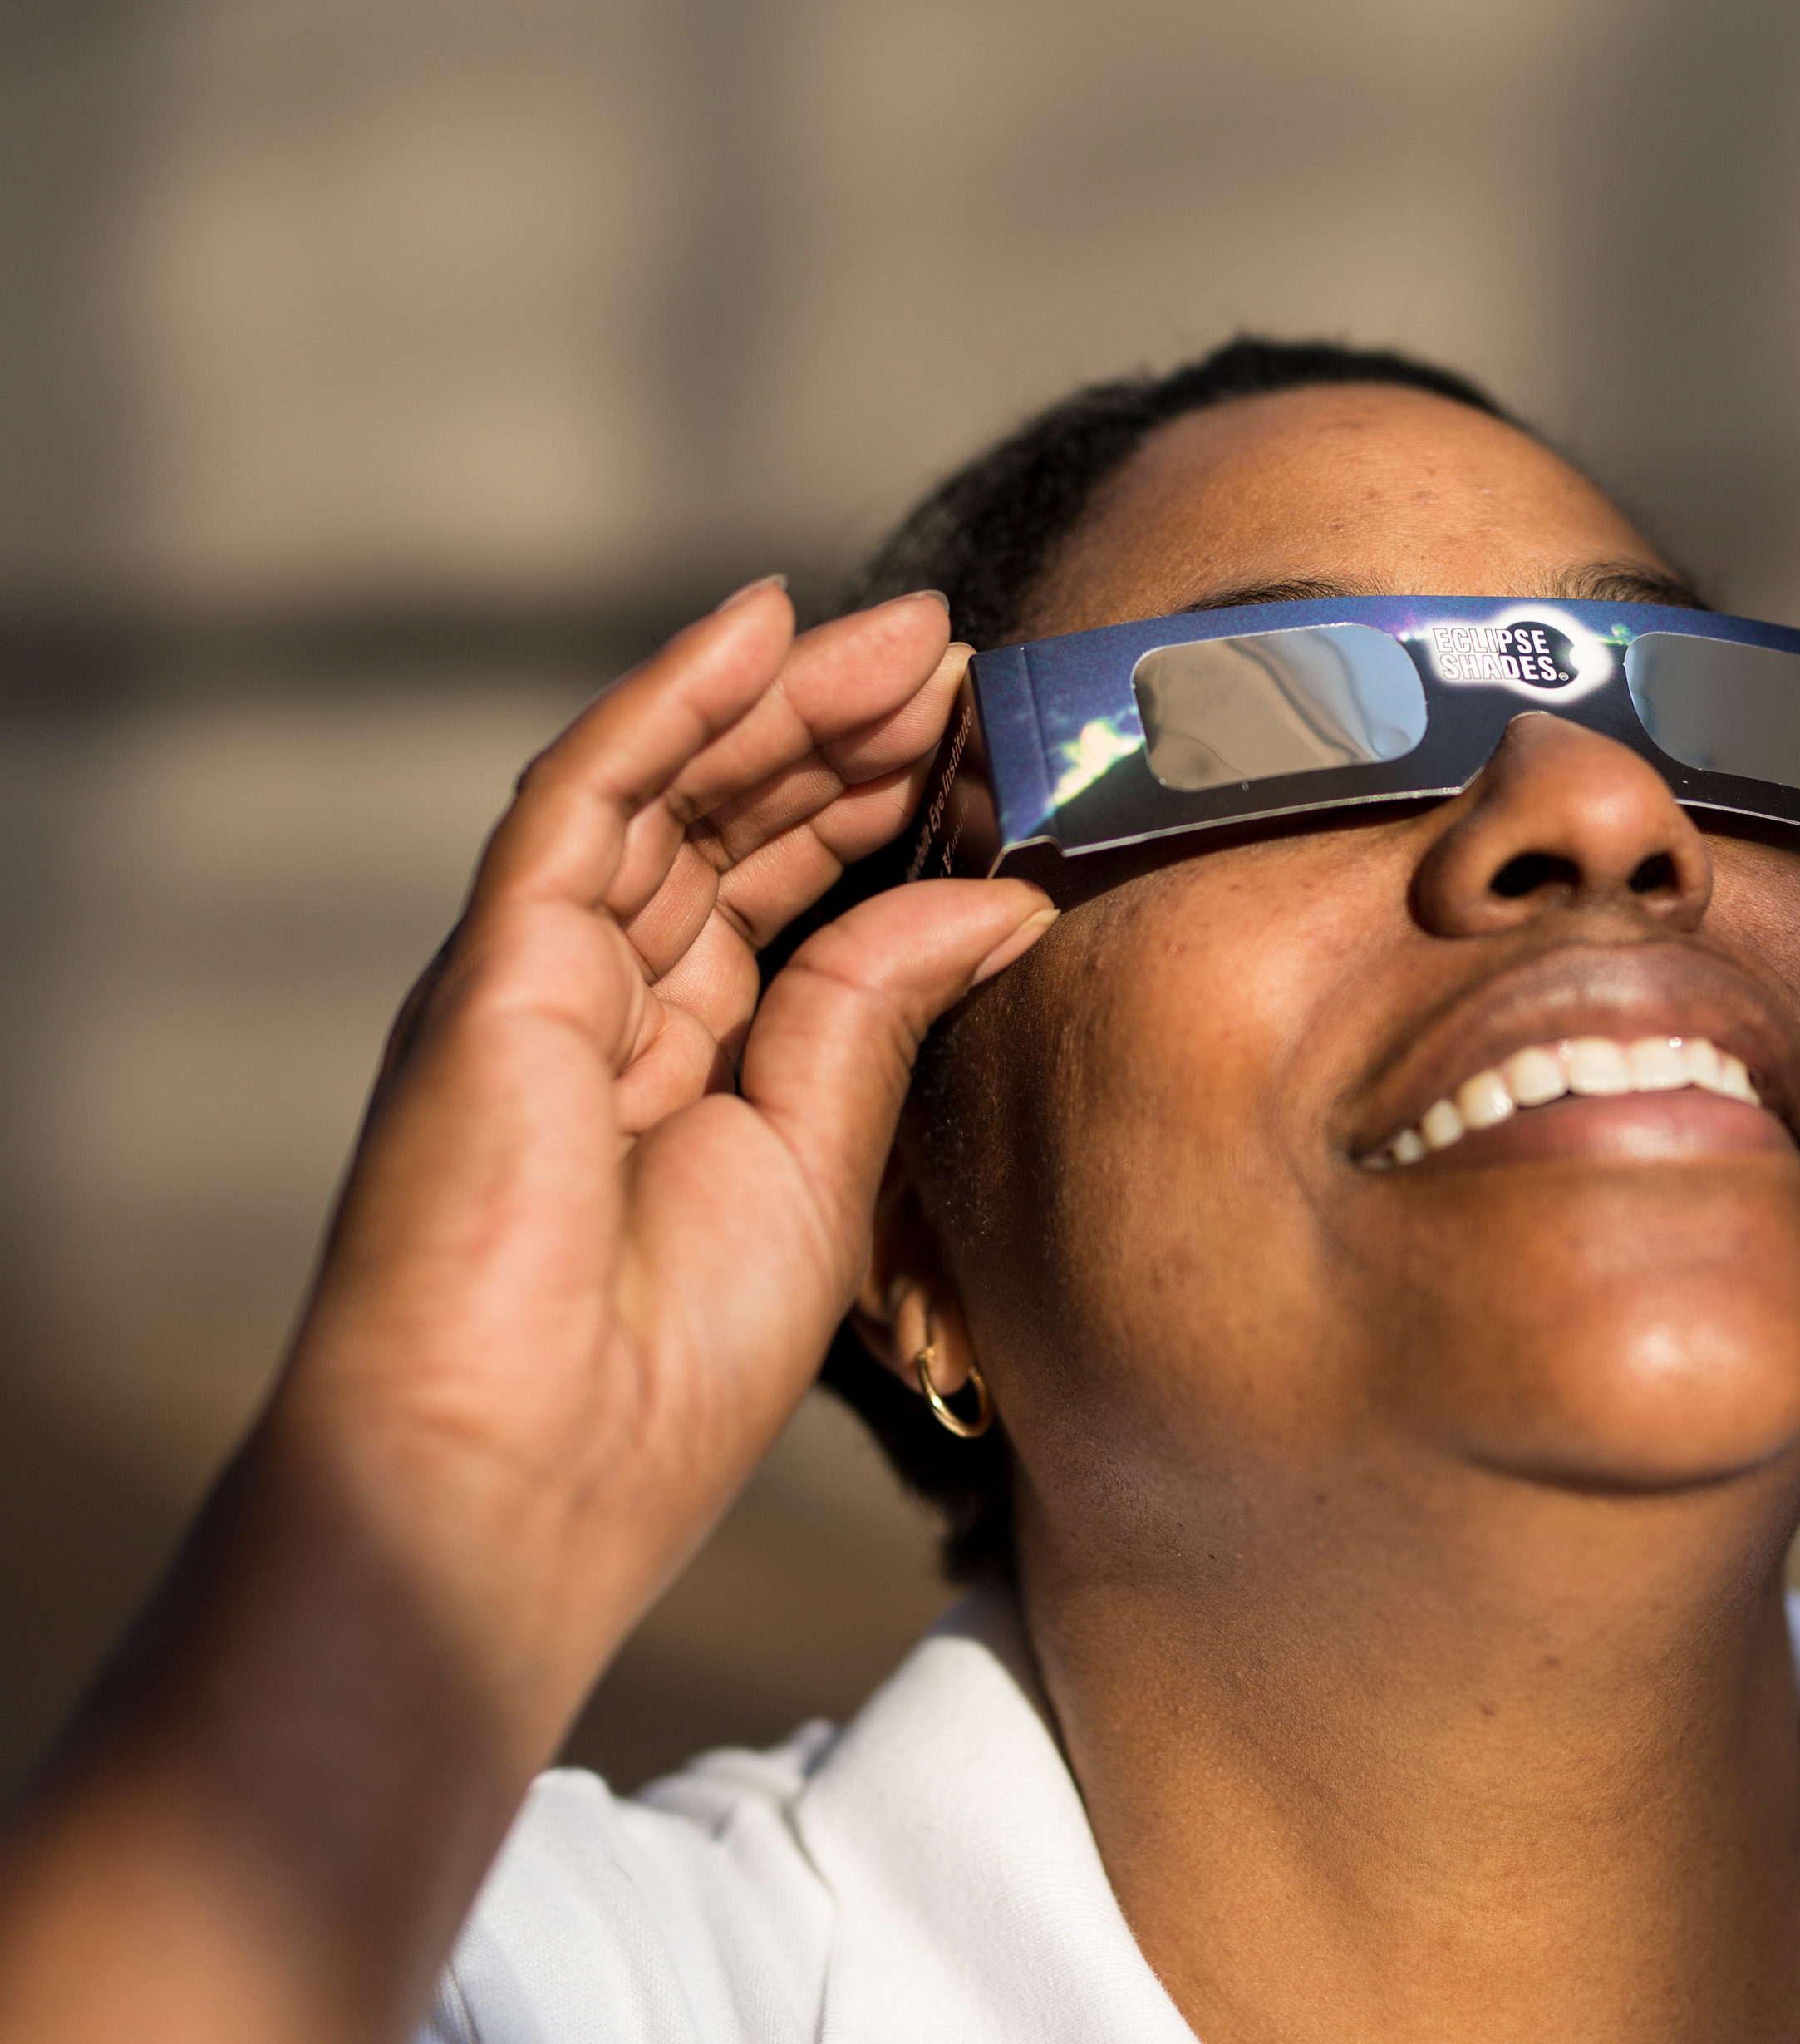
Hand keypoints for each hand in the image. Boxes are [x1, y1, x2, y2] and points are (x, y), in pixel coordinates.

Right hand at [0, 578, 1052, 2043]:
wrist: (523, 1476)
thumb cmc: (671, 1364)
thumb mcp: (821, 1162)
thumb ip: (884, 1008)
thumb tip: (1003, 896)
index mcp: (691, 1059)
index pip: (794, 896)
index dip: (887, 816)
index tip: (991, 752)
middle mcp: (612, 999)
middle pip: (738, 827)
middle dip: (850, 740)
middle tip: (965, 666)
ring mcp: (544, 975)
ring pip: (672, 791)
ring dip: (786, 702)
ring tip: (910, 640)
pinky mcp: (495, 967)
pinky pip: (584, 798)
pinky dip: (669, 702)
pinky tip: (760, 624)